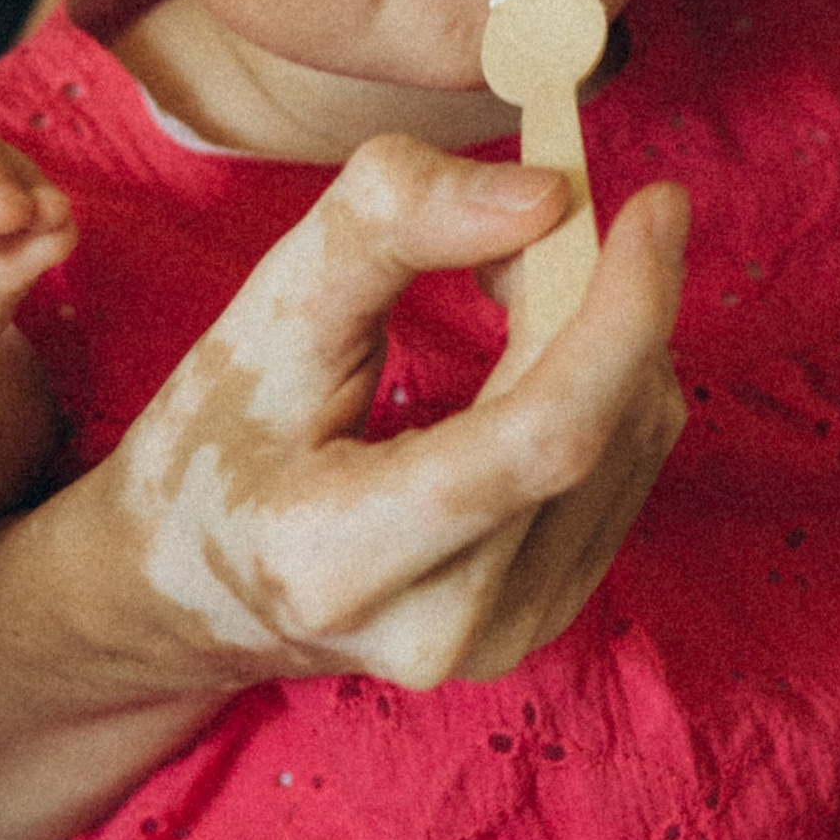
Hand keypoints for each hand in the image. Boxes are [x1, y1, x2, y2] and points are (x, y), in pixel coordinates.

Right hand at [96, 137, 689, 691]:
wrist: (185, 589)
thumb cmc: (215, 442)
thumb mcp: (264, 312)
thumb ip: (388, 226)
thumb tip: (548, 196)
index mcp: (343, 559)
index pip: (541, 437)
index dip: (620, 313)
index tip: (655, 203)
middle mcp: (439, 629)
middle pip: (595, 431)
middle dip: (600, 292)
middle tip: (547, 209)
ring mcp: (500, 643)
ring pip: (629, 446)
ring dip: (604, 330)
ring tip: (508, 277)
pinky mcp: (540, 626)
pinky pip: (623, 474)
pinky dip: (601, 380)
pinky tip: (531, 344)